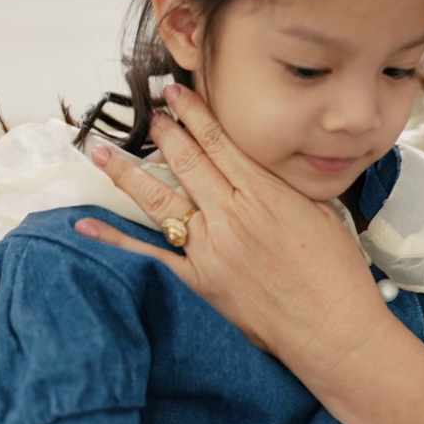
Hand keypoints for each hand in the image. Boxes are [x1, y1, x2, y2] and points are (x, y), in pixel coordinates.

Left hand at [75, 84, 384, 358]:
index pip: (218, 143)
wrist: (333, 329)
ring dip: (127, 173)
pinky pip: (149, 257)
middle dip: (163, 133)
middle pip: (186, 163)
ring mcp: (211, 250)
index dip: (193, 114)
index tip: (174, 93)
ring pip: (160, 202)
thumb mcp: (323, 213)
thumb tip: (266, 170)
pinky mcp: (200, 283)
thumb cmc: (337, 275)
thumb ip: (288, 188)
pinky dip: (115, 241)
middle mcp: (231, 216)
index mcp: (263, 195)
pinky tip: (87, 224)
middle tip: (147, 114)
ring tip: (101, 151)